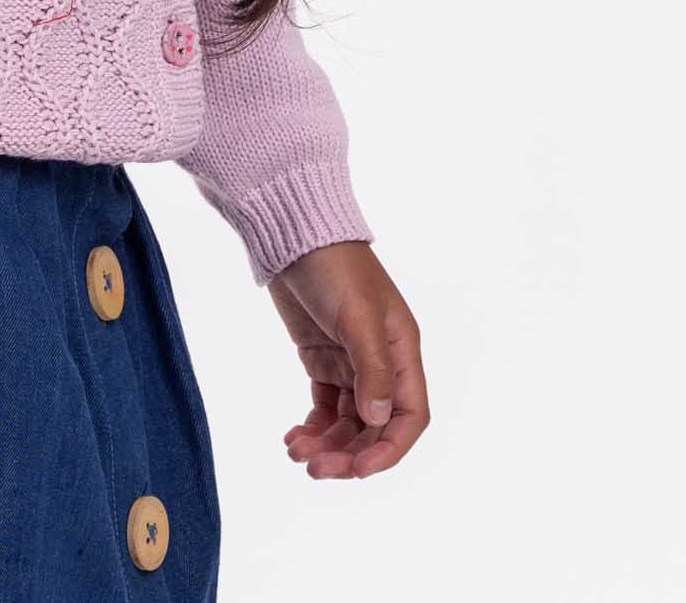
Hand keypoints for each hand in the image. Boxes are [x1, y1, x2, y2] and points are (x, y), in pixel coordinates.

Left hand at [264, 240, 427, 478]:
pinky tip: (294, 437)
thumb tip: (378, 421)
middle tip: (315, 468)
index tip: (357, 469)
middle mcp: (381, 362)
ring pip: (347, 421)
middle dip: (348, 452)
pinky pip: (324, 406)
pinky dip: (313, 427)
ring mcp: (350, 362)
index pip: (409, 416)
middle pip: (374, 427)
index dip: (388, 449)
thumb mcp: (357, 316)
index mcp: (401, 351)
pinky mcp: (321, 359)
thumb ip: (371, 369)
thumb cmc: (333, 266)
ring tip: (296, 453)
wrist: (293, 232)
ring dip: (326, 444)